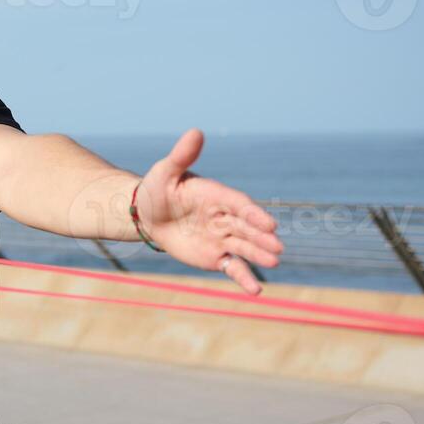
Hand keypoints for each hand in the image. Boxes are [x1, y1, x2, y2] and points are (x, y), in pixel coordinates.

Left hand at [134, 129, 283, 294]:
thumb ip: (182, 156)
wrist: (146, 215)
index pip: (238, 204)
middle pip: (246, 228)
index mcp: (216, 195)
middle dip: (261, 237)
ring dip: (258, 255)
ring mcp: (222, 237)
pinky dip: (244, 278)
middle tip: (277, 247)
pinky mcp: (216, 256)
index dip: (252, 213)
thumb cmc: (157, 189)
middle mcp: (224, 217)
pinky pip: (233, 268)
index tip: (267, 223)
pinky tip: (256, 291)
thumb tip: (196, 132)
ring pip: (243, 247)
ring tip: (273, 263)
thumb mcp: (165, 171)